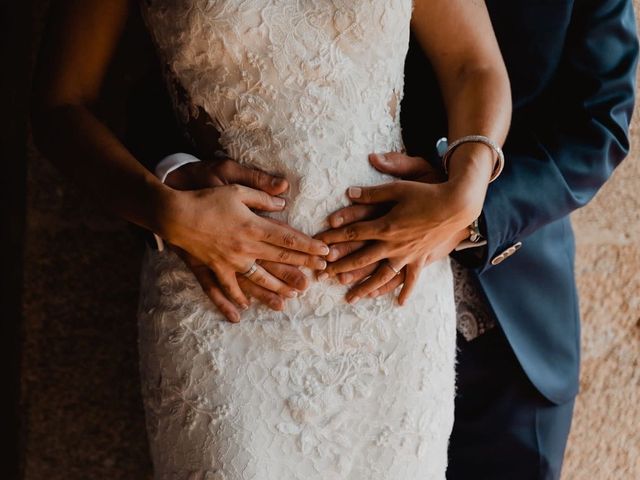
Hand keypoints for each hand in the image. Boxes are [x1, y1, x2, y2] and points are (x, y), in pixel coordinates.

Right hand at [161, 157, 328, 319]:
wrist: (174, 213)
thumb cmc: (206, 197)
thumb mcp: (236, 188)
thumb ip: (262, 196)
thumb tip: (283, 201)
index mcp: (253, 226)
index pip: (287, 239)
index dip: (308, 246)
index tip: (324, 252)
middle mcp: (245, 247)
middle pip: (279, 260)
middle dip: (301, 266)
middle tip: (319, 274)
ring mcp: (229, 261)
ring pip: (258, 279)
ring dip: (276, 289)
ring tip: (291, 297)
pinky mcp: (212, 268)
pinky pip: (224, 288)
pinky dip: (233, 300)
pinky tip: (243, 310)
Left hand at [316, 151, 486, 304]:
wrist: (456, 205)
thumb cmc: (426, 192)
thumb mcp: (397, 188)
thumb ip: (372, 193)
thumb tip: (348, 193)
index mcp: (385, 225)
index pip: (352, 233)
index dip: (333, 239)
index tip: (318, 246)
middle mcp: (393, 244)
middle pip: (361, 259)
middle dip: (340, 268)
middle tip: (323, 277)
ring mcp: (407, 255)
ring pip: (381, 276)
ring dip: (364, 287)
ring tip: (350, 298)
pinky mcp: (421, 259)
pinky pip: (411, 279)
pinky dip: (405, 291)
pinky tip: (398, 303)